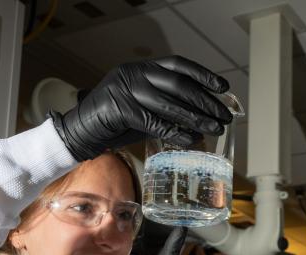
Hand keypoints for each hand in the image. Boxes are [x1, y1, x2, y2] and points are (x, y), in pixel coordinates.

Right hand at [53, 56, 232, 161]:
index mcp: (141, 68)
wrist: (81, 132)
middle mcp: (134, 74)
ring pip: (169, 103)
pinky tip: (191, 139)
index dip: (203, 75)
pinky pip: (155, 122)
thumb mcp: (144, 109)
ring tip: (215, 128)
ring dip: (196, 118)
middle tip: (224, 116)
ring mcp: (125, 90)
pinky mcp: (119, 109)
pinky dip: (175, 132)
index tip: (223, 87)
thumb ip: (167, 109)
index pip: (178, 65)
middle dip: (205, 101)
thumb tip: (201, 119)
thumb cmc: (115, 123)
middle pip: (178, 84)